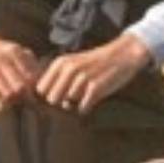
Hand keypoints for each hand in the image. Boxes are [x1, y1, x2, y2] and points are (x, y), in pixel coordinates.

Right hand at [0, 33, 43, 103]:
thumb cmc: (1, 52)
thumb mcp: (16, 50)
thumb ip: (30, 62)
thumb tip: (43, 80)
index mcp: (15, 51)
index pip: (32, 76)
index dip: (35, 87)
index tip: (36, 92)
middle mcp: (2, 59)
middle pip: (21, 87)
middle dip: (26, 95)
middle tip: (28, 99)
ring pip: (9, 94)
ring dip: (15, 99)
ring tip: (17, 99)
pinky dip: (3, 99)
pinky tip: (4, 96)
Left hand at [36, 33, 153, 115]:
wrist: (123, 54)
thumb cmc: (95, 63)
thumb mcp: (72, 63)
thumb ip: (57, 78)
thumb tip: (44, 100)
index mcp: (60, 63)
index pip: (40, 89)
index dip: (48, 95)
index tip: (58, 96)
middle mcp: (69, 69)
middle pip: (51, 100)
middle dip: (60, 102)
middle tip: (72, 99)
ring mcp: (82, 77)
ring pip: (67, 104)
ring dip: (75, 104)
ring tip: (85, 94)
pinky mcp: (96, 87)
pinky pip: (82, 108)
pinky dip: (86, 108)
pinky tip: (91, 100)